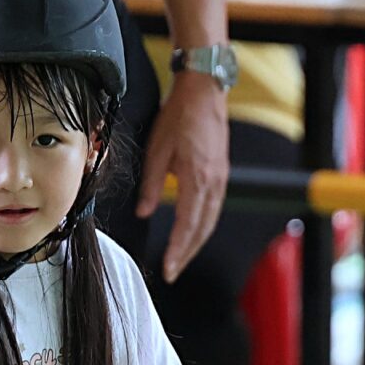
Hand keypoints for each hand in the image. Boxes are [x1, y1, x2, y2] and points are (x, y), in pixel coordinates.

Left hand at [138, 73, 227, 282]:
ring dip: (196, 243)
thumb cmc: (178, 116)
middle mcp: (213, 183)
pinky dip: (203, 226)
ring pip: (210, 222)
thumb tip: (143, 213)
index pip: (186, 225)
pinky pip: (214, 208)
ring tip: (181, 259)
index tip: (168, 268)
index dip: (177, 250)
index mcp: (196, 179)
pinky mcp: (221, 174)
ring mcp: (220, 179)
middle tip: (173, 272)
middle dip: (186, 254)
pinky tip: (193, 233)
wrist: (204, 92)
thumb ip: (151, 186)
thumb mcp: (157, 150)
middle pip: (201, 230)